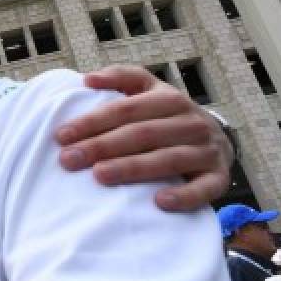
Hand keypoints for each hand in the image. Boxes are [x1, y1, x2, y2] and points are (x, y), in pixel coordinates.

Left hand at [55, 65, 232, 211]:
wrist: (215, 139)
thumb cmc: (166, 116)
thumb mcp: (149, 89)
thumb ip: (121, 78)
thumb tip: (87, 79)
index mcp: (169, 99)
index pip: (126, 109)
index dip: (93, 121)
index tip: (61, 136)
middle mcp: (191, 122)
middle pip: (142, 134)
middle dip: (102, 146)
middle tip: (69, 159)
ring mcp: (207, 150)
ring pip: (168, 159)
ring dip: (132, 168)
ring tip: (100, 176)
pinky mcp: (219, 177)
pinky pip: (205, 189)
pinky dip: (184, 196)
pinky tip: (158, 202)